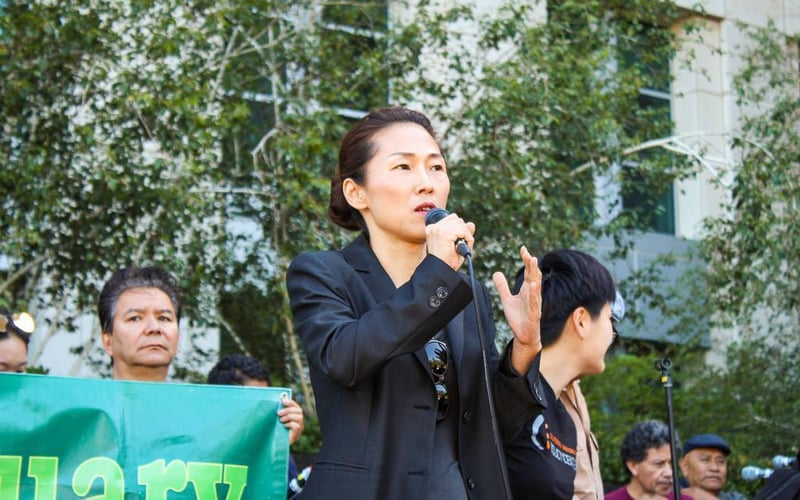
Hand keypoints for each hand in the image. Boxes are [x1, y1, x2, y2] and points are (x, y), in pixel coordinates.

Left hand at [278, 395, 304, 444]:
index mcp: (295, 416)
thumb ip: (280, 413)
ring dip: (289, 416)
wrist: (276, 444)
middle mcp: (299, 421)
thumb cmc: (276, 431)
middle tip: (278, 413)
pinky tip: (284, 426)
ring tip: (281, 420)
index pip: (296, 406)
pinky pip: (296, 426)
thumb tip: (277, 403)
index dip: (291, 402)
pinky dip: (290, 424)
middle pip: (299, 410)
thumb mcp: (277, 420)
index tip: (283, 401)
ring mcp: (299, 428)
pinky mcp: (297, 434)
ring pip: (299, 417)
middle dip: (288, 410)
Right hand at [425, 212, 474, 269]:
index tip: (458, 242)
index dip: (460, 229)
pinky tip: (464, 248)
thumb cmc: (446, 262)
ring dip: (466, 236)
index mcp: (433, 229)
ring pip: (462, 224)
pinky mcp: (445, 234)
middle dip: (464, 232)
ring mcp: (438, 229)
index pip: (452, 218)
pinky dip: (468, 240)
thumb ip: (464, 232)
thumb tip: (471, 224)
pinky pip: (464, 231)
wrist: (440, 272)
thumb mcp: (456, 244)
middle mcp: (434, 227)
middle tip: (461, 246)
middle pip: (458, 220)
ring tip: (461, 248)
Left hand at [493, 245, 541, 373]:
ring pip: (536, 286)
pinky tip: (532, 285)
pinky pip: (534, 302)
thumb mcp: (506, 299)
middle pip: (534, 276)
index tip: (523, 249)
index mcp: (527, 289)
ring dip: (534, 274)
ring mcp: (535, 303)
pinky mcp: (534, 314)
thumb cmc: (518, 317)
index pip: (529, 271)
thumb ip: (502, 286)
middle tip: (528, 253)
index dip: (526, 260)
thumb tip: (496, 273)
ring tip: (533, 263)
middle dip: (531, 264)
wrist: (524, 335)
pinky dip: (534, 293)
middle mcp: (533, 294)